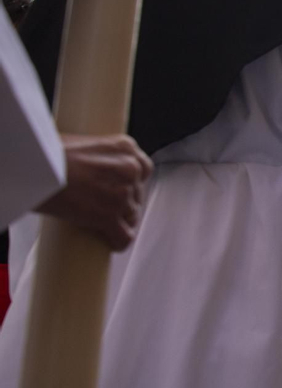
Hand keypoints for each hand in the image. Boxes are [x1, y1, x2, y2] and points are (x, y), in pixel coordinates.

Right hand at [36, 133, 152, 250]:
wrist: (32, 169)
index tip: (120, 189)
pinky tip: (110, 242)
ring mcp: (121, 193)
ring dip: (118, 222)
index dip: (131, 183)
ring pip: (131, 217)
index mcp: (125, 148)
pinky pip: (124, 237)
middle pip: (136, 195)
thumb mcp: (84, 144)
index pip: (143, 170)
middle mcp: (129, 169)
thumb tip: (101, 171)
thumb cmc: (48, 155)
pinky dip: (117, 241)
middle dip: (122, 204)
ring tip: (101, 223)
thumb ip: (102, 157)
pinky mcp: (109, 216)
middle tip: (102, 207)